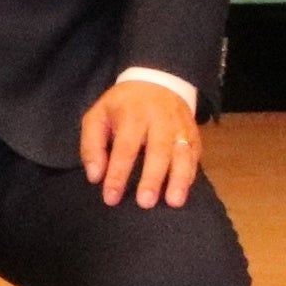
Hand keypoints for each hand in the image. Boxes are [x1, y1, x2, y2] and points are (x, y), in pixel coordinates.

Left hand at [78, 78, 200, 208]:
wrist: (158, 81)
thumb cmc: (123, 105)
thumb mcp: (98, 115)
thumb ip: (92, 145)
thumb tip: (94, 176)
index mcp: (132, 115)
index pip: (125, 147)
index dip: (117, 174)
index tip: (111, 198)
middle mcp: (159, 121)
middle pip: (157, 151)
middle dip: (151, 178)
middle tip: (145, 203)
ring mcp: (180, 128)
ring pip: (182, 154)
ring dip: (178, 179)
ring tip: (173, 202)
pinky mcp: (194, 135)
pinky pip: (194, 155)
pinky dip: (190, 174)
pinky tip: (183, 191)